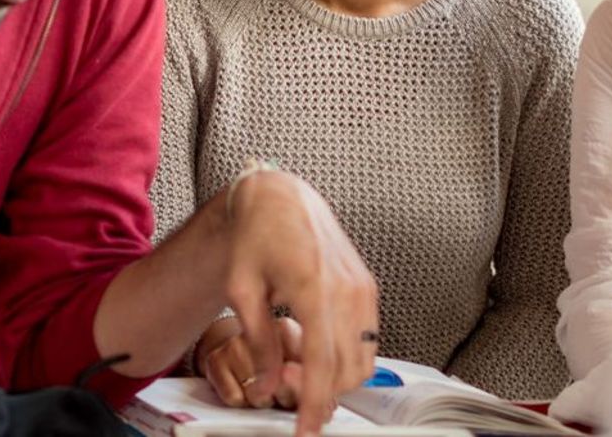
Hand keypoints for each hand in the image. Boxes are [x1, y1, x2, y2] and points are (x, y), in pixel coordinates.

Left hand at [217, 171, 378, 435]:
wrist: (280, 199)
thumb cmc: (255, 237)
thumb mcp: (243, 291)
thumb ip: (259, 343)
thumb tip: (266, 386)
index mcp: (313, 288)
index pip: (322, 363)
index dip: (315, 404)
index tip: (307, 430)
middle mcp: (346, 289)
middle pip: (347, 368)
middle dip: (323, 393)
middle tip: (288, 387)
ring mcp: (362, 288)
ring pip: (363, 359)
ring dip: (337, 379)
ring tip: (301, 370)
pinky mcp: (367, 287)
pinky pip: (368, 339)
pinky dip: (348, 357)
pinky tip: (319, 351)